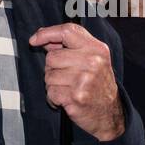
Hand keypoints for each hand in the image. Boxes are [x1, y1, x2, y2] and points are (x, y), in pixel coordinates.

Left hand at [29, 24, 123, 141]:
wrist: (110, 113)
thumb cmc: (98, 83)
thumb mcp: (93, 58)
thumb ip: (70, 45)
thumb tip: (41, 37)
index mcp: (96, 49)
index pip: (67, 31)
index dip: (46, 34)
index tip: (34, 40)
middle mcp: (92, 62)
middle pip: (52, 57)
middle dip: (53, 69)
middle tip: (67, 77)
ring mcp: (84, 80)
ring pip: (48, 76)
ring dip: (53, 85)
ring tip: (68, 89)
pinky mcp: (76, 97)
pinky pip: (50, 92)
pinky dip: (54, 99)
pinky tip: (66, 100)